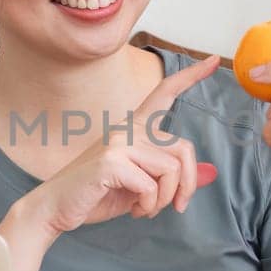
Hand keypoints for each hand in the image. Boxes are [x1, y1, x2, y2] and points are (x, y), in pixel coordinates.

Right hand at [24, 55, 221, 235]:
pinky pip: (152, 186)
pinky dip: (148, 205)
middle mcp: (127, 128)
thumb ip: (172, 176)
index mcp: (133, 127)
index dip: (191, 77)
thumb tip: (210, 173)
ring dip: (164, 200)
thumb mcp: (142, 184)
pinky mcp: (112, 160)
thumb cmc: (97, 195)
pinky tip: (133, 209)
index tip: (215, 61)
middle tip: (176, 206)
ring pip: (171, 170)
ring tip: (144, 208)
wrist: (56, 208)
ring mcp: (119, 141)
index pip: (165, 93)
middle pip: (183, 149)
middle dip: (186, 185)